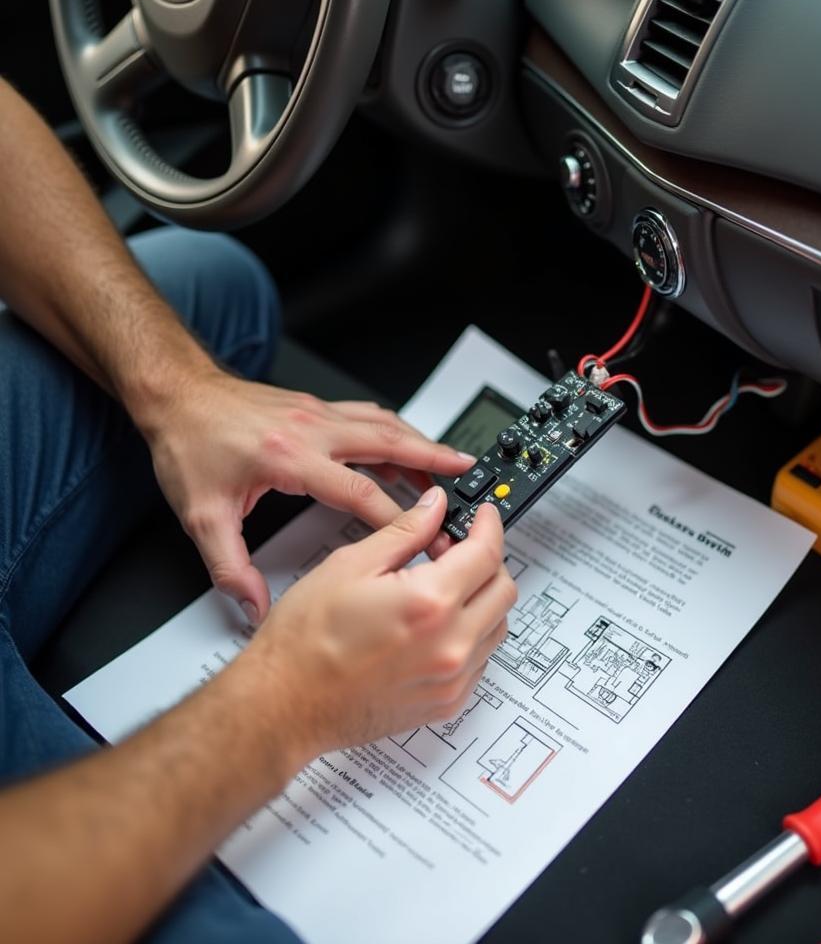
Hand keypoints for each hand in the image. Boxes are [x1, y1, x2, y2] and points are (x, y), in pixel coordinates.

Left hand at [143, 369, 474, 622]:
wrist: (175, 394)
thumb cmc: (187, 444)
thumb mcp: (200, 514)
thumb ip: (228, 566)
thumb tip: (250, 605)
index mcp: (291, 459)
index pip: (362, 492)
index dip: (400, 520)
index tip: (426, 538)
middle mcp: (312, 430)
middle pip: (390, 444)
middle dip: (434, 461)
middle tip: (468, 474)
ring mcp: (317, 414)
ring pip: (384, 424)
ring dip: (420, 441)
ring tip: (449, 461)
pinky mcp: (314, 408)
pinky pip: (367, 415)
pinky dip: (394, 429)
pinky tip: (403, 441)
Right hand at [241, 490, 516, 762]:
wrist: (283, 706)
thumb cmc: (304, 642)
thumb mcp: (350, 565)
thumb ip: (404, 532)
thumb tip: (434, 507)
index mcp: (430, 603)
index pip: (487, 553)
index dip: (488, 526)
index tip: (483, 517)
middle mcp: (450, 645)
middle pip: (504, 590)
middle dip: (489, 561)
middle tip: (457, 550)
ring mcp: (451, 680)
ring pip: (497, 626)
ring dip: (482, 599)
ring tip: (443, 588)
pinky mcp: (446, 703)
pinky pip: (480, 660)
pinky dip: (471, 634)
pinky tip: (436, 625)